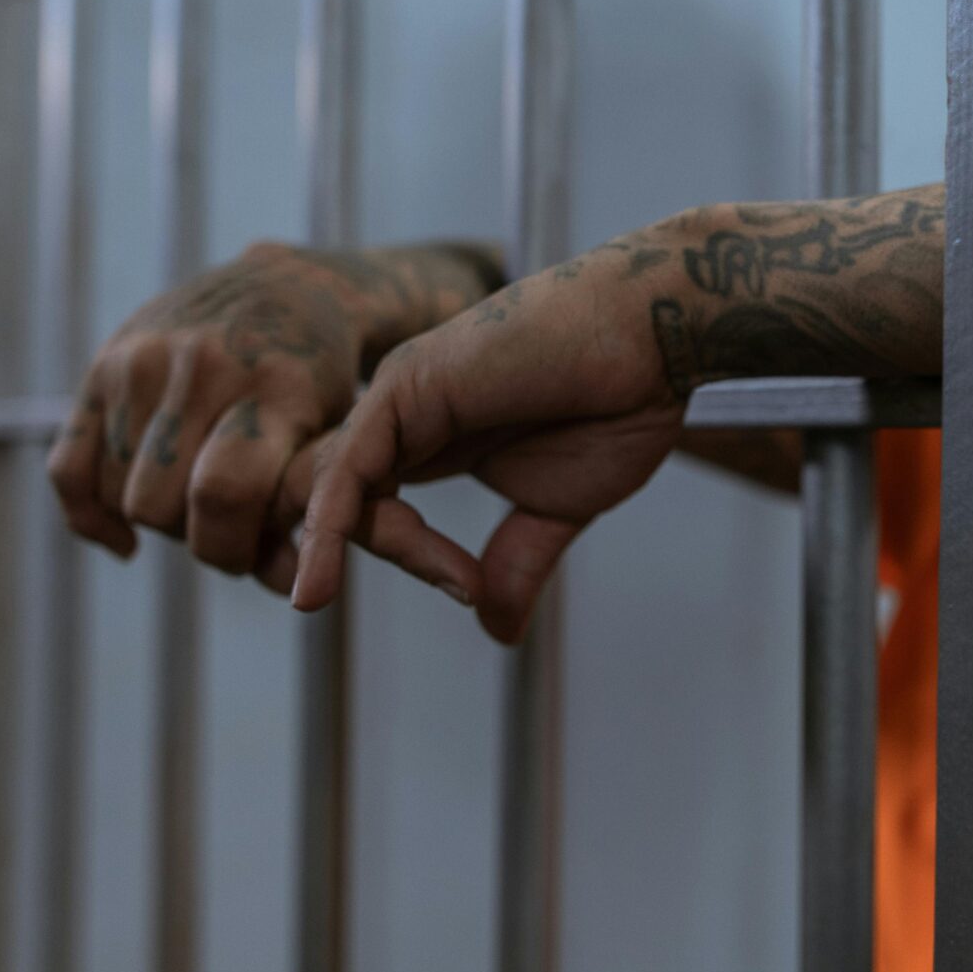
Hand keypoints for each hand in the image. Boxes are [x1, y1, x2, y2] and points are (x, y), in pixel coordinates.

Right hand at [47, 240, 494, 583]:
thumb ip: (308, 512)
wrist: (289, 288)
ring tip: (197, 508)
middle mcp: (202, 364)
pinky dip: (90, 514)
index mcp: (274, 384)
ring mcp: (143, 358)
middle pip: (160, 503)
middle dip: (194, 538)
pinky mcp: (103, 364)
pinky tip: (124, 534)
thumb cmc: (323, 384)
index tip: (252, 556)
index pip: (223, 494)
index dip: (232, 547)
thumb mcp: (335, 438)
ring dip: (155, 521)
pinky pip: (68, 467)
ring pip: (117, 492)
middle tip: (226, 529)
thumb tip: (287, 589)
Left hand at [290, 250, 688, 640]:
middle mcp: (401, 417)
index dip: (407, 558)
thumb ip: (514, 565)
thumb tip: (496, 633)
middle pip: (331, 502)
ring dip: (368, 548)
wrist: (654, 338)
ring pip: (330, 493)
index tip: (474, 592)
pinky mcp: (403, 388)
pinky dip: (326, 532)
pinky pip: (341, 473)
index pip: (368, 511)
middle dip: (354, 554)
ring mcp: (397, 398)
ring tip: (455, 575)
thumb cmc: (617, 404)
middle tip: (447, 585)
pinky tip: (318, 587)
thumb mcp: (555, 508)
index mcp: (431, 441)